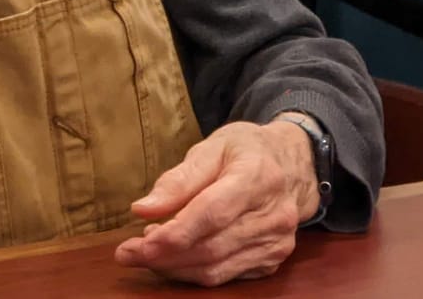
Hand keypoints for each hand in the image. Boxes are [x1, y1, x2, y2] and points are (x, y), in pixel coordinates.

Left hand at [113, 120, 321, 285]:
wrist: (295, 165)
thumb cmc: (247, 150)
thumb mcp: (212, 147)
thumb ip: (178, 179)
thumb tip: (143, 209)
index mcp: (256, 178)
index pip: (211, 214)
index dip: (173, 234)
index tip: (138, 244)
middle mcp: (273, 215)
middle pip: (211, 247)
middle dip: (164, 256)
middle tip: (127, 253)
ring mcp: (277, 242)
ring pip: (218, 268)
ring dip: (175, 267)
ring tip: (145, 252)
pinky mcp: (273, 259)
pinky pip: (228, 275)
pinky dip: (195, 271)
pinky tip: (173, 257)